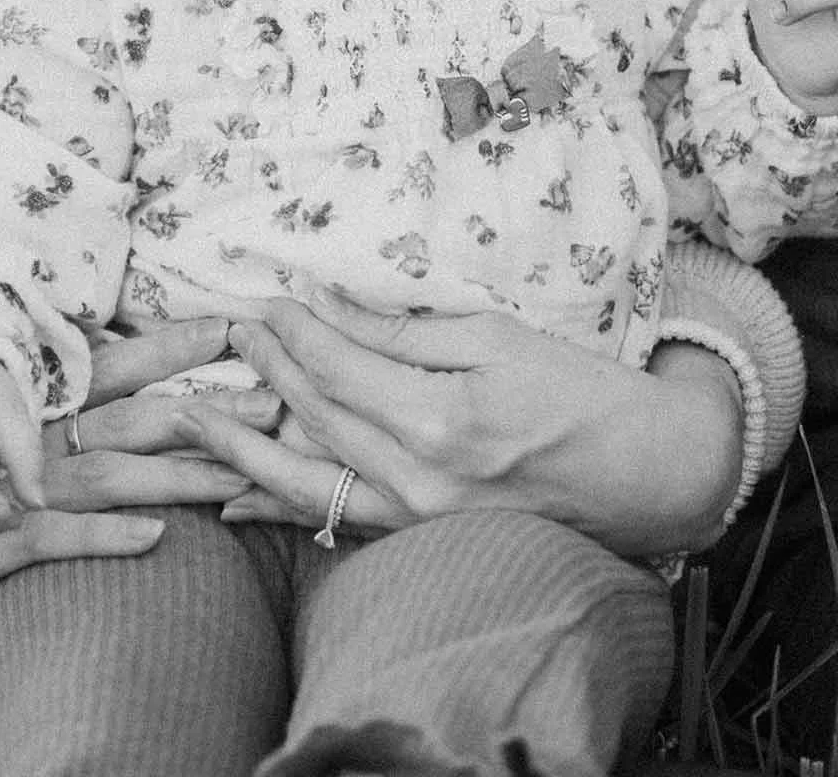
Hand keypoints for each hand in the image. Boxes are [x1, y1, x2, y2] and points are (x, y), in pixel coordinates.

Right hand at [39, 316, 282, 514]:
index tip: (226, 331)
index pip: (115, 369)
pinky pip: (58, 538)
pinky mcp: (4, 540)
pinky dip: (106, 533)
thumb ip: (67, 389)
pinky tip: (156, 536)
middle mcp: (40, 439)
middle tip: (269, 407)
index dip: (169, 350)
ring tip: (242, 475)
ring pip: (108, 476)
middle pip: (130, 420)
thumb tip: (126, 361)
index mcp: (43, 401)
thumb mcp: (16, 405)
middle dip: (205, 412)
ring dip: (178, 474)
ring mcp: (27, 490)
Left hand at [178, 287, 743, 558]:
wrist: (643, 473)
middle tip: (225, 334)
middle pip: (316, 419)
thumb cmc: (575, 389)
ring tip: (194, 418)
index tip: (263, 300)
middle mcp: (420, 479)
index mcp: (440, 418)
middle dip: (264, 372)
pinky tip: (238, 499)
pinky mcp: (424, 537)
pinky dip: (285, 508)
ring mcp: (419, 518)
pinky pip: (339, 521)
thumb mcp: (493, 336)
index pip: (338, 368)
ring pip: (311, 481)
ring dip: (248, 448)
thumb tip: (329, 307)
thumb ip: (403, 330)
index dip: (294, 331)